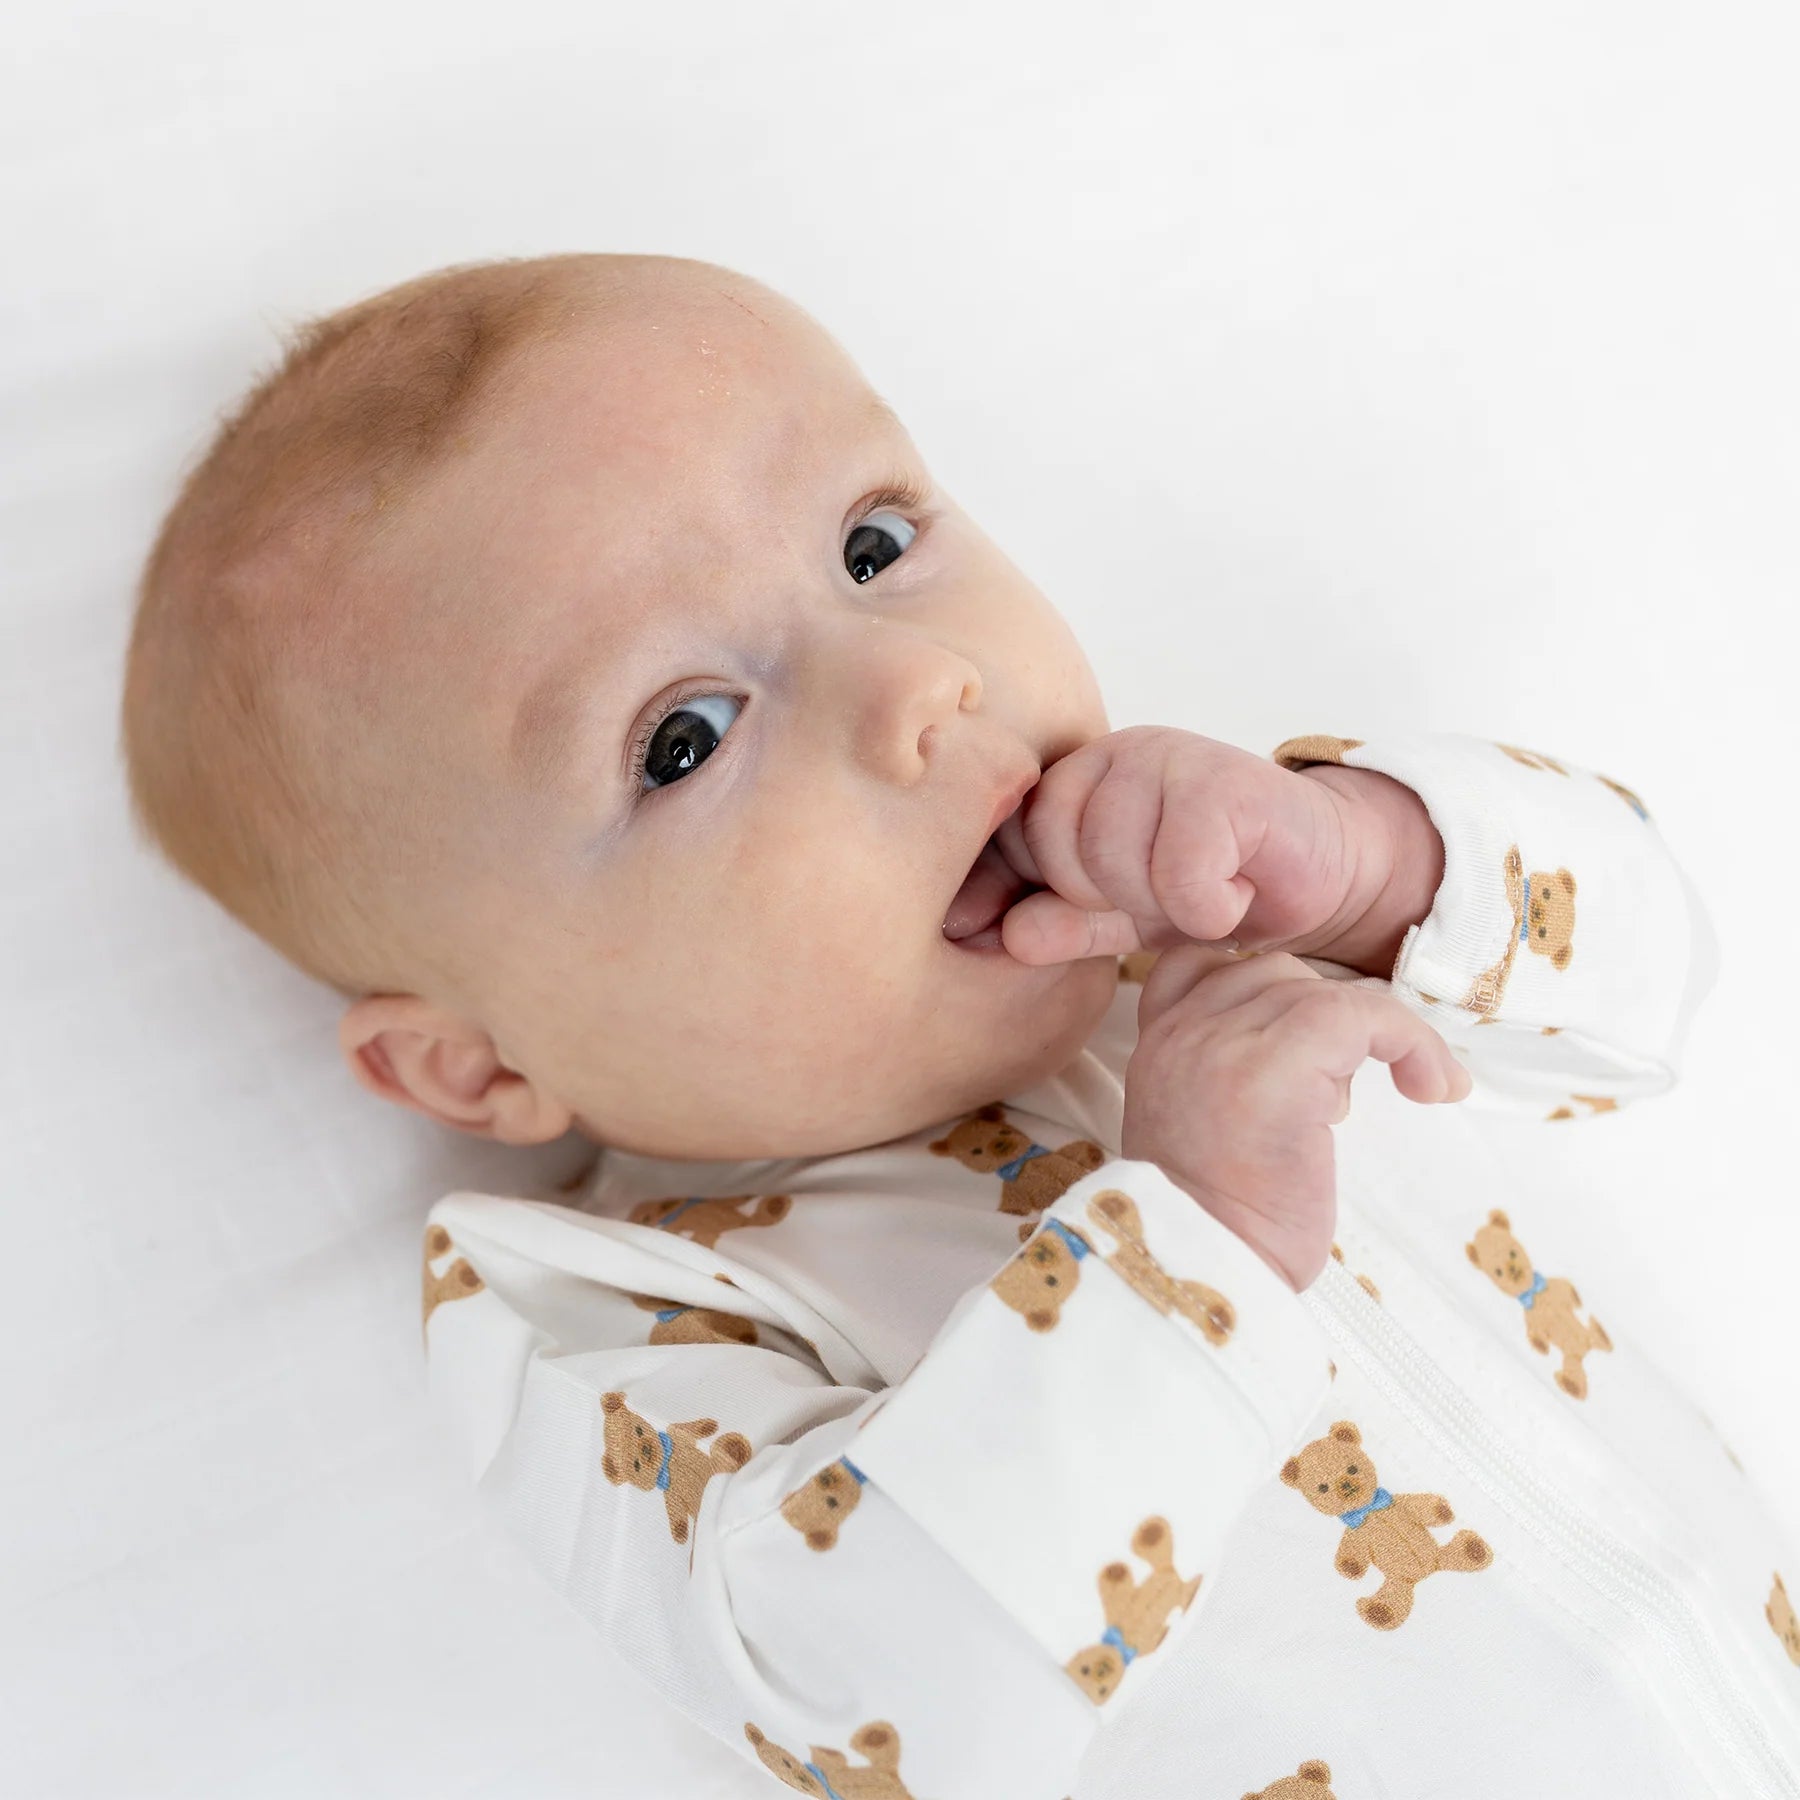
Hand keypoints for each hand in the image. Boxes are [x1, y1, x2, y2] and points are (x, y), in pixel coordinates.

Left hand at [996, 726, 1382, 966]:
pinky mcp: (1226, 780)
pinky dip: (1209, 906)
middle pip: (1062, 851)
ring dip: (1165, 903)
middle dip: (1115, 899)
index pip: (1020, 843)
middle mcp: (1117, 753)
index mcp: (1079, 777)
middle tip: (1170, 895)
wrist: (1320, 875)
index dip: (1063, 894)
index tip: (1120, 901)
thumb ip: (1062, 925)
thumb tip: (1006, 938)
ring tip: (1204, 891)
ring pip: (1114, 856)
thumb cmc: (1213, 888)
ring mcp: (1170, 756)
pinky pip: (1181, 868)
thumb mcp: (1123, 920)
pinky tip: (1236, 892)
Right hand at [1121, 943, 1471, 1291]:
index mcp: (1158, 1047)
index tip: (1309, 1046)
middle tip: (1346, 1088)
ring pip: (1321, 990)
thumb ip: (1231, 1082)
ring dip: (1375, 1034)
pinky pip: (1360, 1014)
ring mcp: (1221, 1039)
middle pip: (1272, 972)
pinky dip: (1410, 1042)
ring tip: (1395, 1091)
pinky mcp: (1274, 1063)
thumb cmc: (1217, 1229)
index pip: (1201, 965)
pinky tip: (1432, 1086)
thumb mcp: (1203, 1137)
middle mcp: (1180, 1031)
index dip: (1264, 991)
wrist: (1199, 1275)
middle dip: (1324, 1018)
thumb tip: (1328, 1068)